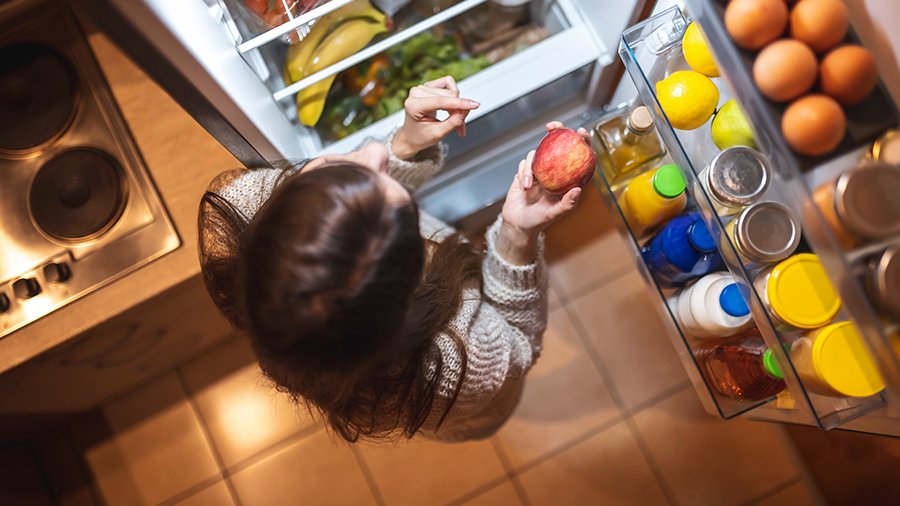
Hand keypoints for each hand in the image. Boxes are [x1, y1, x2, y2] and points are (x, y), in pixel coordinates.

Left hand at [391, 76, 479, 159]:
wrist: (412, 136)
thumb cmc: (421, 136)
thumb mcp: (439, 134)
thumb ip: (454, 122)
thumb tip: (467, 109)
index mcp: (413, 105)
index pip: (441, 101)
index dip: (460, 103)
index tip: (475, 105)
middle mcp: (416, 93)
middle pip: (448, 95)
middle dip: (458, 111)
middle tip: (460, 127)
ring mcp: (422, 87)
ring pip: (451, 91)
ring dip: (457, 106)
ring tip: (454, 120)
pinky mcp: (429, 85)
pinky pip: (449, 84)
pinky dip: (454, 97)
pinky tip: (450, 108)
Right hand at [497, 122, 587, 264]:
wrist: (518, 225)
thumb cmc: (539, 221)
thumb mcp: (554, 214)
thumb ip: (567, 204)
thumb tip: (578, 189)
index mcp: (566, 179)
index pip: (578, 156)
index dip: (582, 142)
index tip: (580, 133)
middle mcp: (554, 172)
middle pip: (557, 145)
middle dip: (556, 132)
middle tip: (553, 127)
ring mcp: (539, 171)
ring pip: (536, 154)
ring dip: (531, 167)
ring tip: (529, 185)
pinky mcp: (524, 172)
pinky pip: (524, 164)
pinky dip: (523, 173)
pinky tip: (524, 187)